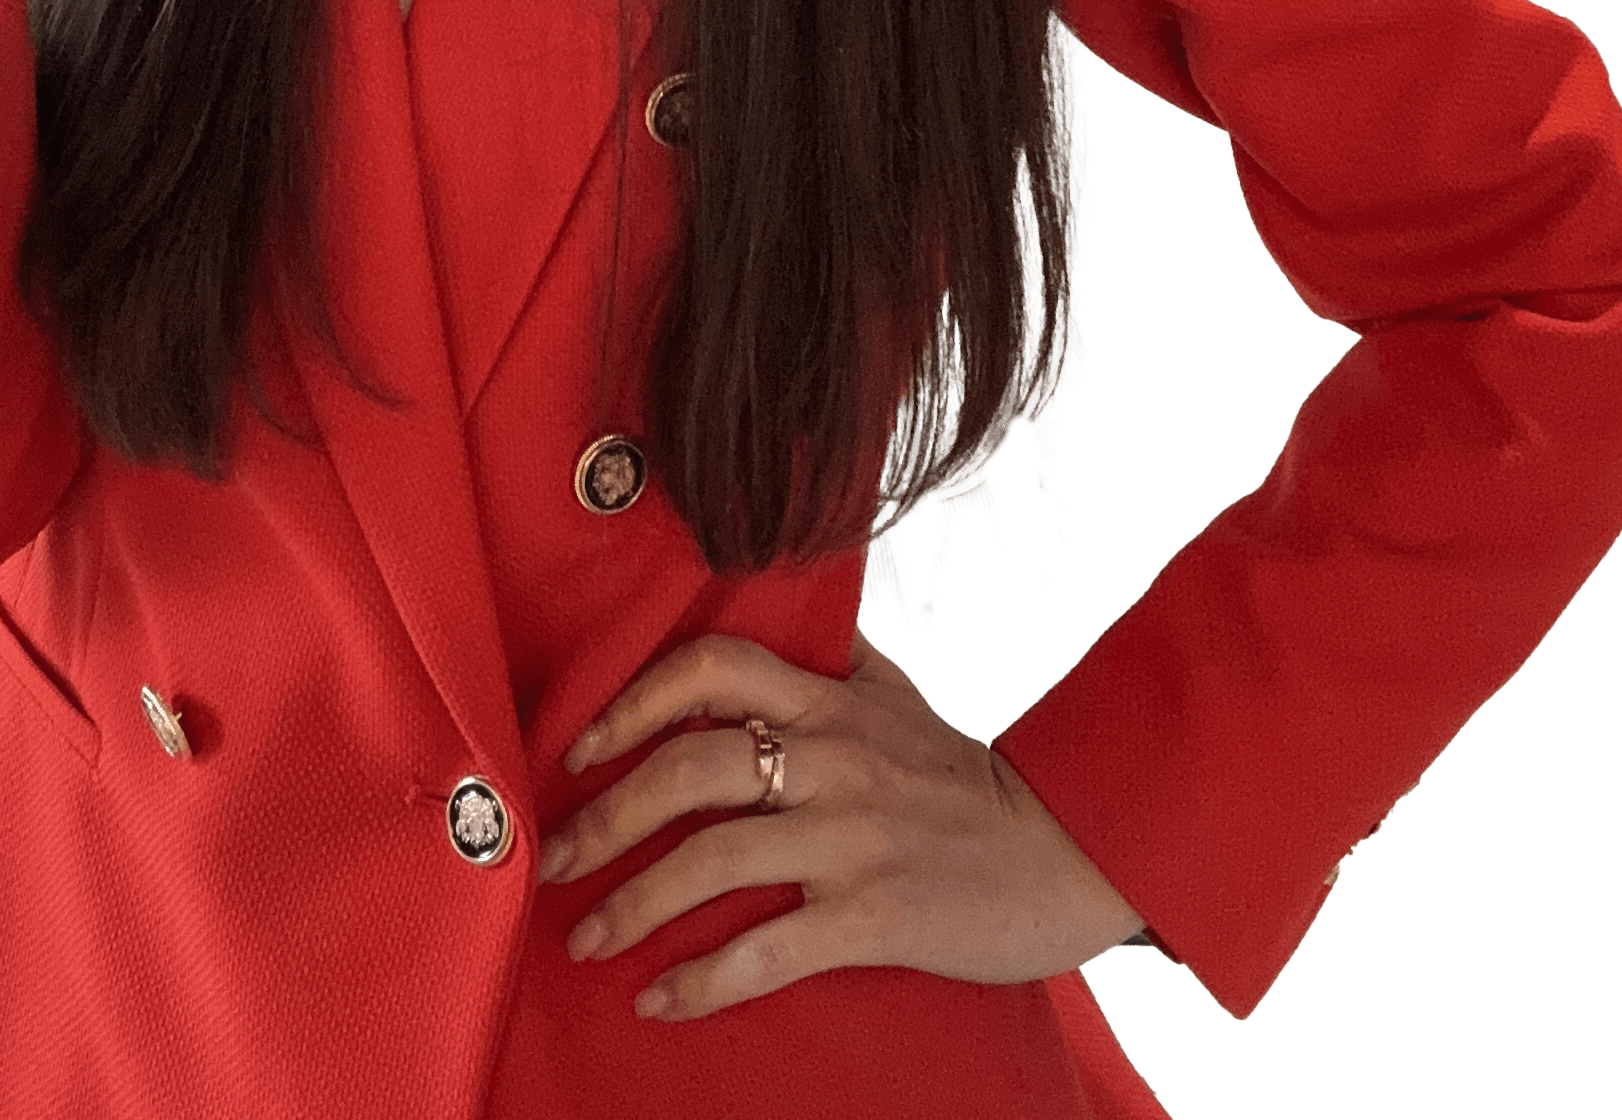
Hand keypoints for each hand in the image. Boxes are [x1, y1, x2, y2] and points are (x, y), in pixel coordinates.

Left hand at [538, 629, 1144, 1023]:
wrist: (1066, 852)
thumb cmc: (968, 779)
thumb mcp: (900, 697)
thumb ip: (834, 660)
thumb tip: (783, 620)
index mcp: (829, 702)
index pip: (711, 667)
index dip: (633, 699)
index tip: (581, 744)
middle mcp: (830, 759)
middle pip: (688, 769)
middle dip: (605, 817)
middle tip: (556, 858)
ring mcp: (850, 838)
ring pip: (713, 861)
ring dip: (632, 905)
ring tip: (585, 939)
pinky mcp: (874, 915)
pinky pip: (768, 950)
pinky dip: (701, 980)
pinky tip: (659, 1001)